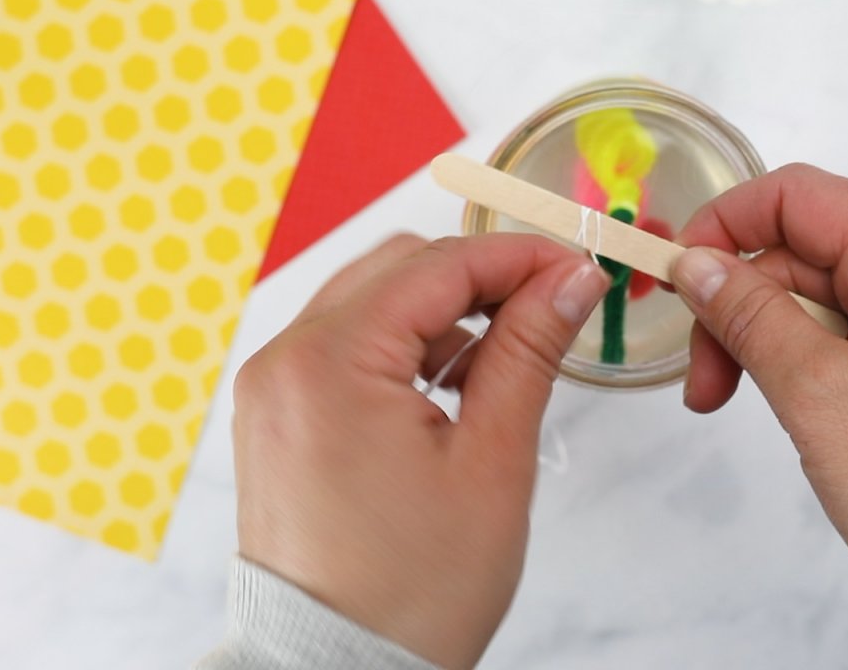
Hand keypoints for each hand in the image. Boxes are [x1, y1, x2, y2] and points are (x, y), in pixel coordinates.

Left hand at [233, 233, 608, 669]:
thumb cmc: (411, 592)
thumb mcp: (491, 461)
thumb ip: (528, 351)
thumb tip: (568, 280)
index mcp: (330, 363)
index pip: (438, 266)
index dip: (517, 256)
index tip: (575, 265)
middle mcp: (285, 361)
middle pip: (396, 269)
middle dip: (478, 276)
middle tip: (548, 303)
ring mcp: (272, 390)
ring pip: (369, 303)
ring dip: (441, 312)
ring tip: (504, 361)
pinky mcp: (276, 418)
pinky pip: (343, 348)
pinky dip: (402, 348)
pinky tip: (451, 389)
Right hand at [669, 165, 847, 576]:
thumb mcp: (822, 396)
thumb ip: (751, 317)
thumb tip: (697, 262)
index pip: (800, 197)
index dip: (725, 226)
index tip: (678, 282)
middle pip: (810, 252)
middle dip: (742, 307)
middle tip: (704, 390)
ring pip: (833, 299)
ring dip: (774, 341)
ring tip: (741, 407)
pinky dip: (817, 362)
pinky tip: (800, 410)